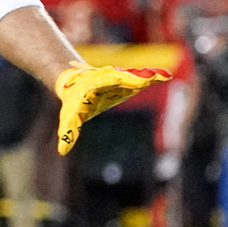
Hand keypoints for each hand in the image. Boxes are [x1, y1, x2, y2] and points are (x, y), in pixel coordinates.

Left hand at [54, 60, 171, 154]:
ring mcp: (118, 79)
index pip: (103, 84)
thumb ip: (68, 132)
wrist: (76, 83)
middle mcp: (107, 79)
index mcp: (93, 86)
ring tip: (162, 76)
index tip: (120, 79)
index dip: (112, 81)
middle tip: (149, 77)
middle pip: (122, 77)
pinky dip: (152, 77)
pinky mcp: (126, 81)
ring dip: (146, 76)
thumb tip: (62, 151)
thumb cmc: (73, 103)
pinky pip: (140, 78)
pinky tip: (165, 77)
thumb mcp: (70, 117)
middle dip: (134, 78)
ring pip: (133, 76)